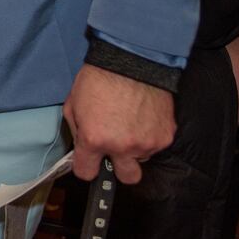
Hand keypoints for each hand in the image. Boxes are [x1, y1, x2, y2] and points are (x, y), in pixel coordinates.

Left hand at [63, 64, 175, 184]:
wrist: (131, 60)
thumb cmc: (98, 79)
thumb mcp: (73, 104)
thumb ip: (77, 132)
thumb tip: (81, 148)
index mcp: (94, 139)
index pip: (87, 173)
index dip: (86, 166)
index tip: (89, 161)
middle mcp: (122, 146)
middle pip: (125, 178)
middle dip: (118, 167)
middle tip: (115, 150)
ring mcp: (146, 143)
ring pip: (142, 159)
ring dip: (135, 147)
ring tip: (129, 123)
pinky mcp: (166, 136)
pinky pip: (156, 145)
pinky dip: (149, 135)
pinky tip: (142, 117)